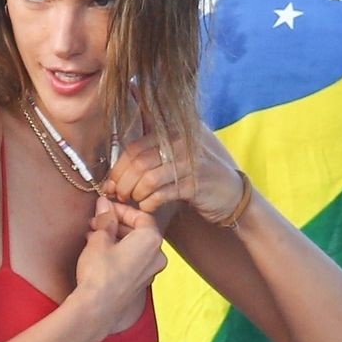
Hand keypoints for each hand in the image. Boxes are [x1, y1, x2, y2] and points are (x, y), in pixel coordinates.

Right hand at [73, 196, 164, 336]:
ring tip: (94, 235)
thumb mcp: (99, 239)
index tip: (106, 207)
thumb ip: (105, 219)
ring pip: (136, 247)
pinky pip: (134, 261)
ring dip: (117, 238)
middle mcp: (157, 255)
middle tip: (97, 220)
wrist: (97, 308)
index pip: (141, 216)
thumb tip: (104, 205)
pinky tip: (100, 251)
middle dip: (117, 224)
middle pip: (140, 231)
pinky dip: (120, 252)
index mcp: (151, 240)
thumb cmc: (99, 273)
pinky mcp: (141, 283)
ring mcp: (151, 272)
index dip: (121, 209)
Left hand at [100, 128, 244, 224]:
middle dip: (123, 183)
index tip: (110, 184)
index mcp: (172, 134)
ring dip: (135, 194)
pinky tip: (148, 207)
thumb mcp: (175, 158)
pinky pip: (162, 194)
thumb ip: (152, 152)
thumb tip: (119, 155)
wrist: (231, 195)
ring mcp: (190, 164)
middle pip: (138, 163)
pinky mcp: (196, 184)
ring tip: (134, 202)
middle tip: (119, 196)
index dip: (118, 168)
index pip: (134, 148)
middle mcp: (181, 144)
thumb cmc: (196, 177)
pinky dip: (149, 203)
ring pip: (148, 179)